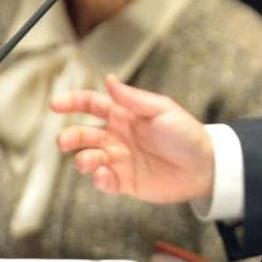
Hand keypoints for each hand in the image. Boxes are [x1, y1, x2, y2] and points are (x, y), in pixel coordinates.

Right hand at [51, 74, 214, 202]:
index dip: (73, 102)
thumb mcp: (162, 110)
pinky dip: (99, 179)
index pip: (92, 105)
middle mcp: (118, 136)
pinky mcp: (126, 182)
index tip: (55, 104)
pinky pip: (105, 181)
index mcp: (125, 114)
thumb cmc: (186, 134)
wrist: (205, 167)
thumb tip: (109, 79)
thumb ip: (134, 99)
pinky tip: (104, 175)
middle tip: (65, 141)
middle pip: (84, 134)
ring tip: (90, 161)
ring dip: (83, 159)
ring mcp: (120, 159)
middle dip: (71, 137)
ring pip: (89, 158)